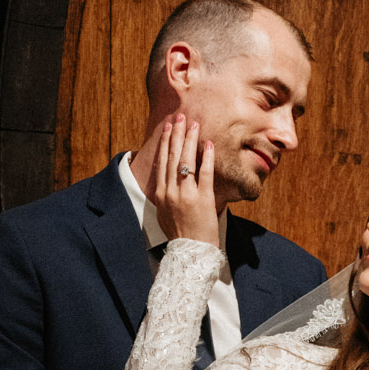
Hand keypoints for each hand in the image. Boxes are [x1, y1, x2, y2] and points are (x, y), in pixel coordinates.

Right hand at [151, 113, 221, 246]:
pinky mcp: (202, 199)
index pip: (161, 161)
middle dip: (177, 134)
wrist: (190, 252)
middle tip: (181, 117)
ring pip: (185, 161)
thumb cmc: (180, 235)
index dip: (165, 142)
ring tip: (194, 124)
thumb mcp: (164, 214)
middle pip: (172, 156)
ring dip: (190, 140)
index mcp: (160, 194)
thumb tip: (168, 181)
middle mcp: (170, 191)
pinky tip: (209, 145)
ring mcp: (185, 194)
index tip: (169, 127)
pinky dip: (206, 157)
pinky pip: (204, 173)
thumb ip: (166, 196)